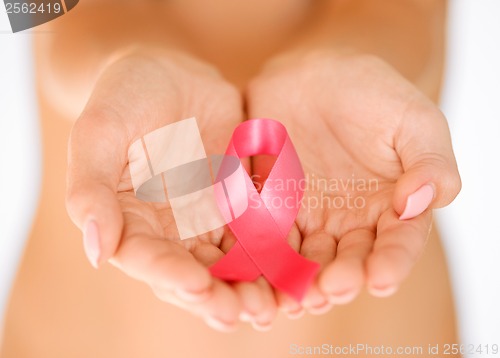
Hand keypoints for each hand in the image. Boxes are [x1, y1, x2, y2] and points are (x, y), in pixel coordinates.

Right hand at [66, 49, 276, 330]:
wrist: (170, 72)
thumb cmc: (125, 95)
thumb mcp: (99, 131)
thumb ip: (91, 188)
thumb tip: (96, 251)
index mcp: (130, 219)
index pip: (146, 259)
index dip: (169, 275)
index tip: (196, 285)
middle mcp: (169, 228)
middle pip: (193, 274)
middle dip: (218, 296)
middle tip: (244, 310)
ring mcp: (206, 217)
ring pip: (229, 264)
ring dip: (250, 287)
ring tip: (274, 305)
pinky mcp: (239, 202)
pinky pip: (258, 234)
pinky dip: (274, 256)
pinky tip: (293, 270)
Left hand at [246, 51, 460, 313]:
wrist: (313, 76)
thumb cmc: (371, 94)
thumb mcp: (413, 120)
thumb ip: (429, 162)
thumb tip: (422, 202)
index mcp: (393, 207)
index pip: (399, 242)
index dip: (392, 262)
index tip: (382, 278)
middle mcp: (352, 222)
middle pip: (349, 261)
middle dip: (342, 279)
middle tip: (333, 289)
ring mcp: (310, 219)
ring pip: (307, 260)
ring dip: (302, 281)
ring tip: (297, 296)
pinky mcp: (271, 210)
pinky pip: (267, 237)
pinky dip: (264, 259)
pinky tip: (261, 275)